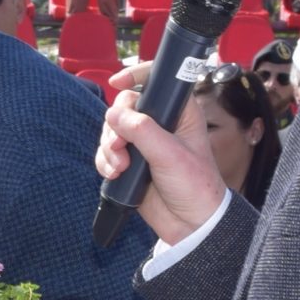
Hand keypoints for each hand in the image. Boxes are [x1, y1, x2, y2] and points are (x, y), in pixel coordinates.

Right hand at [96, 63, 229, 247]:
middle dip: (115, 126)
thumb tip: (114, 114)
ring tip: (119, 167)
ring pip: (111, 130)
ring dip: (108, 148)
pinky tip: (114, 173)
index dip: (136, 76)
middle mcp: (160, 123)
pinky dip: (104, 161)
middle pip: (124, 107)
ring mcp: (143, 143)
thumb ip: (142, 131)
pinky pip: (106, 152)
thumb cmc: (195, 186)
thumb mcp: (170, 155)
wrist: (190, 223)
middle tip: (120, 147)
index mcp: (179, 112)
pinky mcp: (130, 162)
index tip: (117, 82)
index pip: (155, 82)